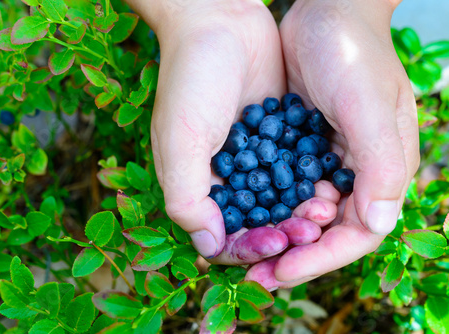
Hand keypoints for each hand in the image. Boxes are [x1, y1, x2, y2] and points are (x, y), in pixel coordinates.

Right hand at [129, 0, 335, 263]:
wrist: (220, 22)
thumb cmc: (191, 79)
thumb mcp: (180, 140)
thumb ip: (186, 197)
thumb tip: (209, 248)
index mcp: (198, 185)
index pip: (224, 235)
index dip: (249, 247)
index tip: (276, 243)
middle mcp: (227, 178)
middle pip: (257, 223)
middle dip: (282, 231)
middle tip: (308, 228)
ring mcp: (254, 159)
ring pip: (281, 200)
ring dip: (300, 211)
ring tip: (322, 210)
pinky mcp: (278, 137)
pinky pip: (296, 171)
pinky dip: (310, 182)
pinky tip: (329, 185)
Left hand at [246, 0, 419, 288]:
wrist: (325, 11)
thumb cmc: (351, 52)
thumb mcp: (369, 104)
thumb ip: (380, 165)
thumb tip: (376, 225)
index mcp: (382, 171)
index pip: (356, 234)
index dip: (320, 259)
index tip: (280, 271)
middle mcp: (356, 173)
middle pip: (326, 232)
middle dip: (291, 254)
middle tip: (253, 274)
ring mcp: (327, 160)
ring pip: (301, 214)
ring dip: (274, 234)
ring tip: (242, 252)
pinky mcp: (302, 146)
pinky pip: (283, 186)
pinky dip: (264, 204)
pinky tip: (239, 215)